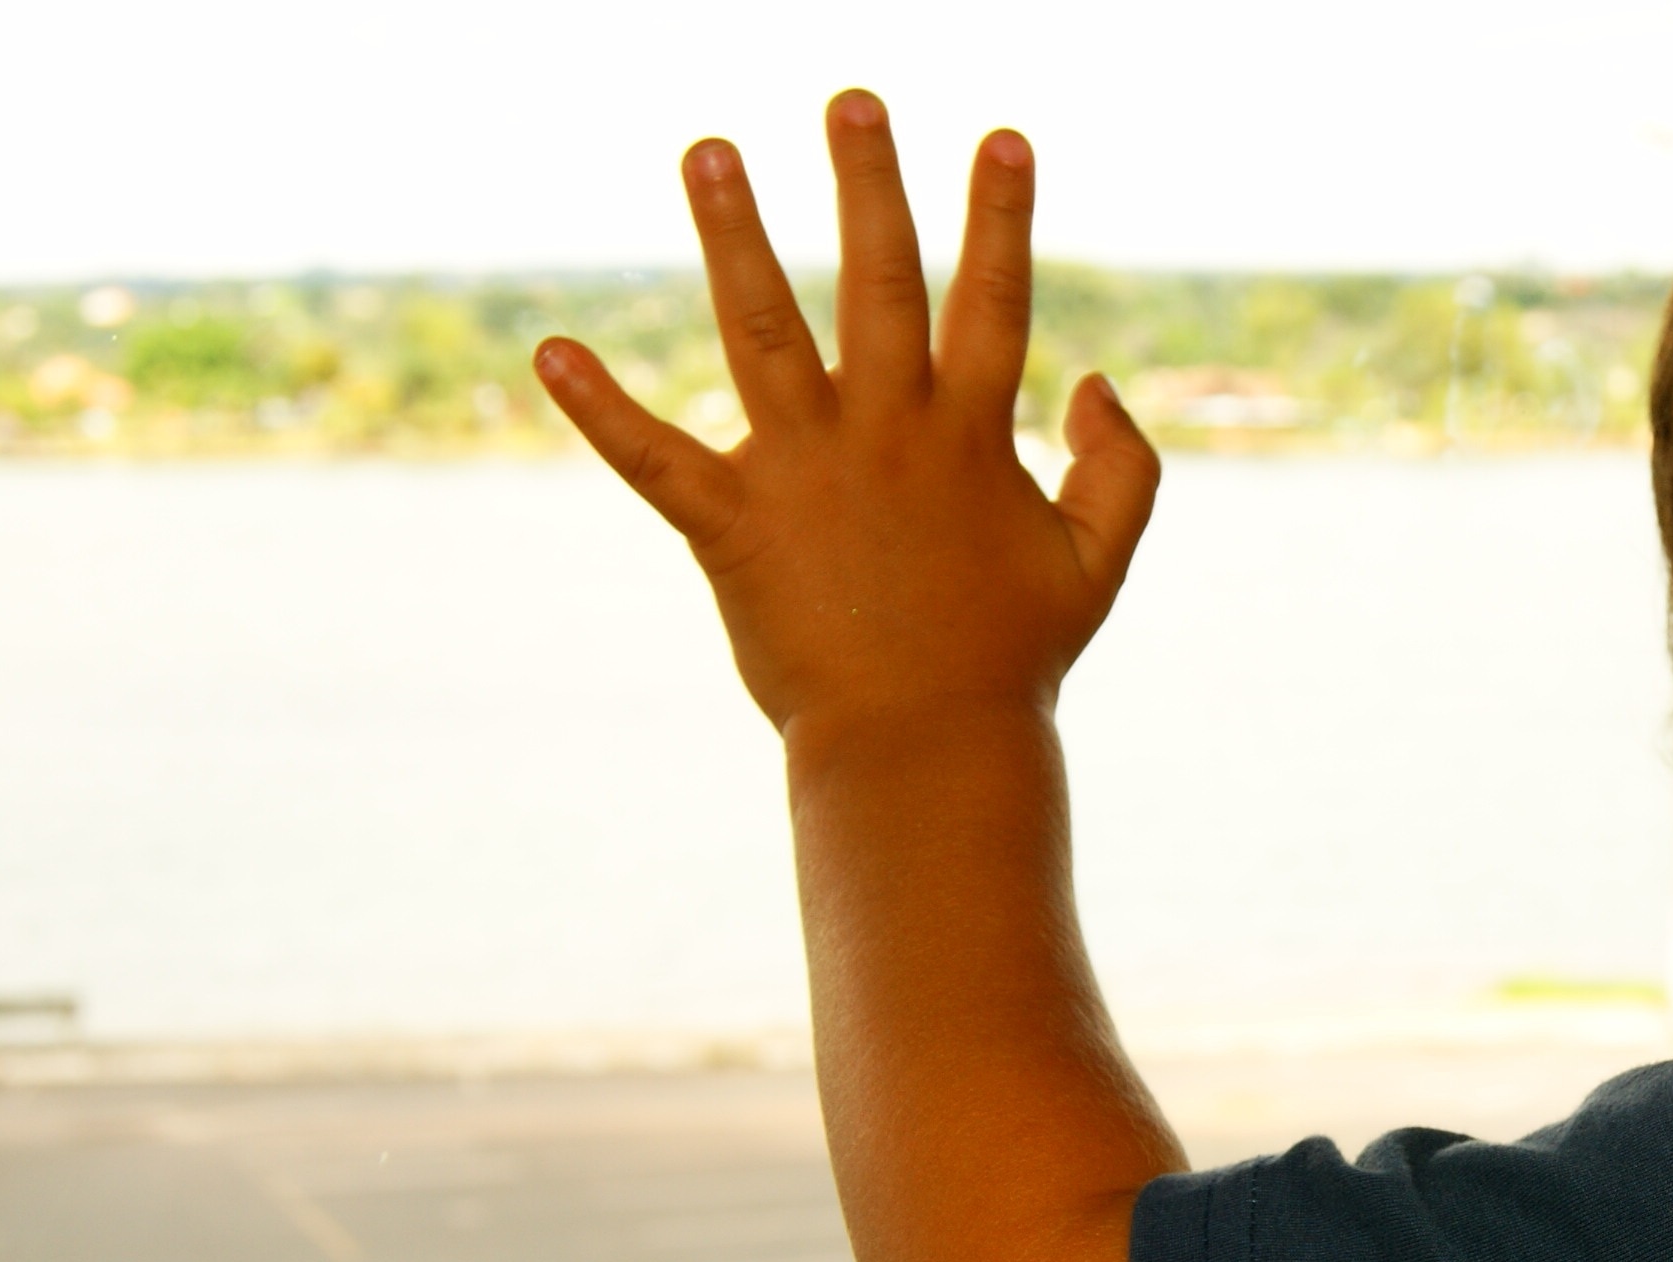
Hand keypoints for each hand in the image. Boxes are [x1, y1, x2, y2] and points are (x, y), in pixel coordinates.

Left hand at [531, 95, 1158, 742]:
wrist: (927, 751)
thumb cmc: (1012, 661)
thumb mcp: (1096, 565)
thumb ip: (1120, 471)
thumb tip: (1095, 379)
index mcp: (969, 439)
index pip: (989, 302)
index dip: (1000, 219)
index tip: (1000, 136)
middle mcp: (885, 435)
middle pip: (875, 284)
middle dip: (866, 185)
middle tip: (849, 99)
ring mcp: (804, 474)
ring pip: (762, 333)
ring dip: (733, 236)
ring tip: (707, 150)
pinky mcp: (733, 528)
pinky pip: (656, 459)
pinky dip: (602, 408)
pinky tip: (551, 351)